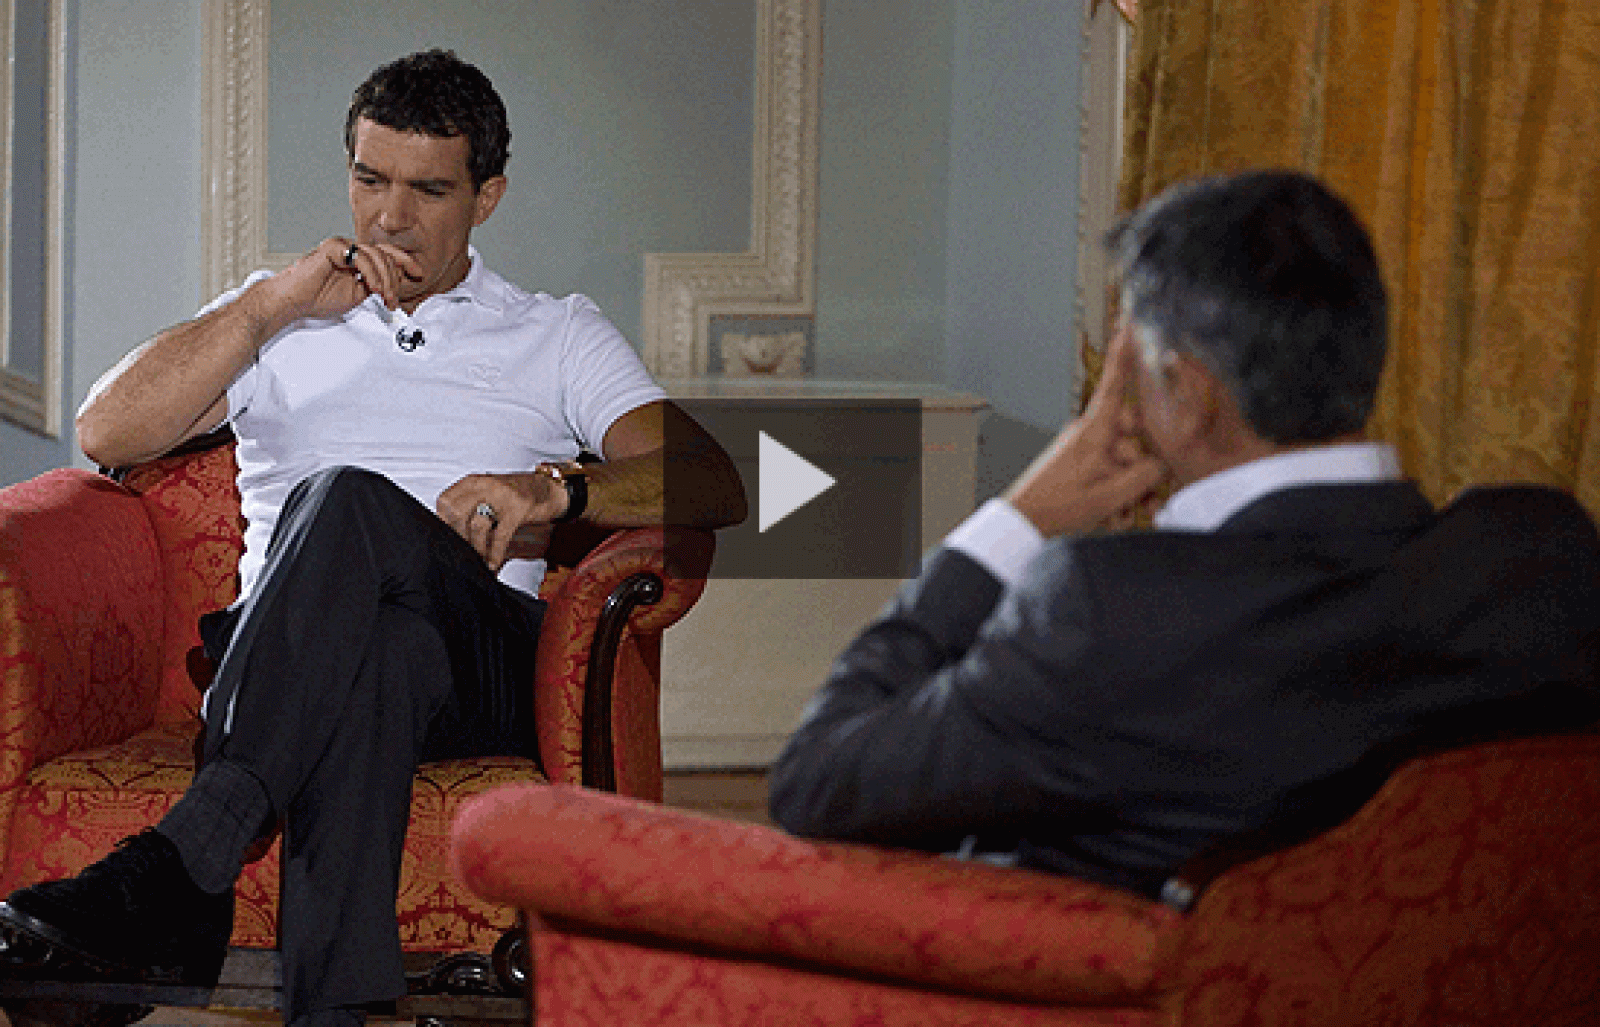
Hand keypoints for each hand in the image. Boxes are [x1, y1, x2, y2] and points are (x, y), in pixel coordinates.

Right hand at [256, 237, 425, 324]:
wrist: (295, 301)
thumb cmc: (319, 298)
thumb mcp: (358, 294)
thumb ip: (376, 284)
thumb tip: (396, 280)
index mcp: (356, 258)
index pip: (386, 254)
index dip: (405, 262)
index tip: (419, 274)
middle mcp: (351, 249)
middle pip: (385, 255)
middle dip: (395, 279)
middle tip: (394, 299)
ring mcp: (342, 246)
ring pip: (376, 255)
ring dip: (386, 279)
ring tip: (386, 297)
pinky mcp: (333, 247)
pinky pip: (361, 257)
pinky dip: (372, 273)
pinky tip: (374, 287)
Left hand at [436, 471, 569, 571]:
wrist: (549, 489)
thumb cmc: (515, 495)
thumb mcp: (488, 493)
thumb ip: (469, 506)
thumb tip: (450, 536)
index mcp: (474, 482)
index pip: (446, 501)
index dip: (443, 522)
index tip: (447, 539)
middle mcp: (485, 486)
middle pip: (457, 512)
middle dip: (458, 537)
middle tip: (463, 552)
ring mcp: (502, 497)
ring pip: (477, 525)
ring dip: (477, 548)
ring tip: (479, 560)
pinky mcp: (518, 510)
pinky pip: (500, 536)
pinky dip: (495, 553)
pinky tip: (493, 563)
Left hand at [1004, 327, 1168, 535]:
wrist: (1023, 523)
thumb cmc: (1056, 506)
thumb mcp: (1109, 495)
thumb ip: (1144, 476)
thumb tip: (1162, 465)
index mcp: (1094, 430)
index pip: (1115, 384)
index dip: (1124, 354)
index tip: (1131, 325)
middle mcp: (1091, 434)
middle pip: (1135, 434)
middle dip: (1145, 466)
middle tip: (1145, 495)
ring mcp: (1086, 450)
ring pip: (1126, 459)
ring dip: (1132, 488)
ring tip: (1123, 513)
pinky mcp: (1083, 466)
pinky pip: (1112, 472)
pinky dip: (1119, 494)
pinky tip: (1114, 516)